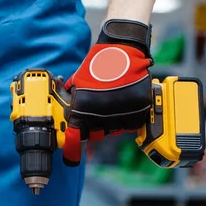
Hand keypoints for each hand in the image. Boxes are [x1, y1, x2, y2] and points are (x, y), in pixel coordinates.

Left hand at [62, 19, 153, 165]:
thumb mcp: (79, 78)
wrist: (122, 49)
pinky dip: (130, 119)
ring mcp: (121, 112)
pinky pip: (133, 124)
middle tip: (99, 116)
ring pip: (116, 130)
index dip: (73, 147)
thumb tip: (66, 104)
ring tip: (114, 106)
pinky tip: (126, 108)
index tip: (71, 156)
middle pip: (98, 134)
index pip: (77, 135)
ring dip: (113, 122)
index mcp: (83, 108)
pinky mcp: (138, 109)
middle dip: (96, 128)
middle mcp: (101, 114)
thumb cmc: (99, 62)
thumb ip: (73, 95)